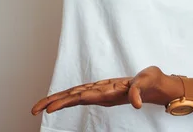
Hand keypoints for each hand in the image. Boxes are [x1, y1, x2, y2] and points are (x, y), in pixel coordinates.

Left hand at [31, 66, 181, 114]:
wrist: (158, 86)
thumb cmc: (152, 82)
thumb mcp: (146, 83)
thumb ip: (139, 92)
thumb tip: (136, 104)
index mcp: (108, 94)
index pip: (80, 98)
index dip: (64, 102)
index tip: (49, 109)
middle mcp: (102, 95)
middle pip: (73, 98)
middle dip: (54, 102)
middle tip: (34, 110)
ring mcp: (102, 92)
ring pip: (76, 95)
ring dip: (59, 99)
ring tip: (42, 105)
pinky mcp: (105, 88)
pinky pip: (84, 91)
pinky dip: (71, 94)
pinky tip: (63, 97)